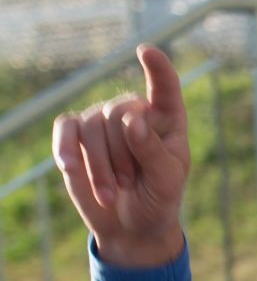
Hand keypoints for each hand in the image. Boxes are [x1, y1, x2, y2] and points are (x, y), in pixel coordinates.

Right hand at [53, 44, 190, 270]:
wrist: (131, 227)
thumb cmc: (157, 201)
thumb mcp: (166, 182)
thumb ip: (153, 151)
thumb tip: (132, 119)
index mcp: (167, 120)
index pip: (165, 87)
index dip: (158, 68)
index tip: (147, 52)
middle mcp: (135, 113)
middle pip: (118, 112)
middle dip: (122, 154)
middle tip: (131, 184)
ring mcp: (103, 122)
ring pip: (92, 125)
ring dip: (99, 165)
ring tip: (111, 194)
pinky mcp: (77, 135)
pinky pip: (66, 128)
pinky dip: (65, 148)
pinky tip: (69, 167)